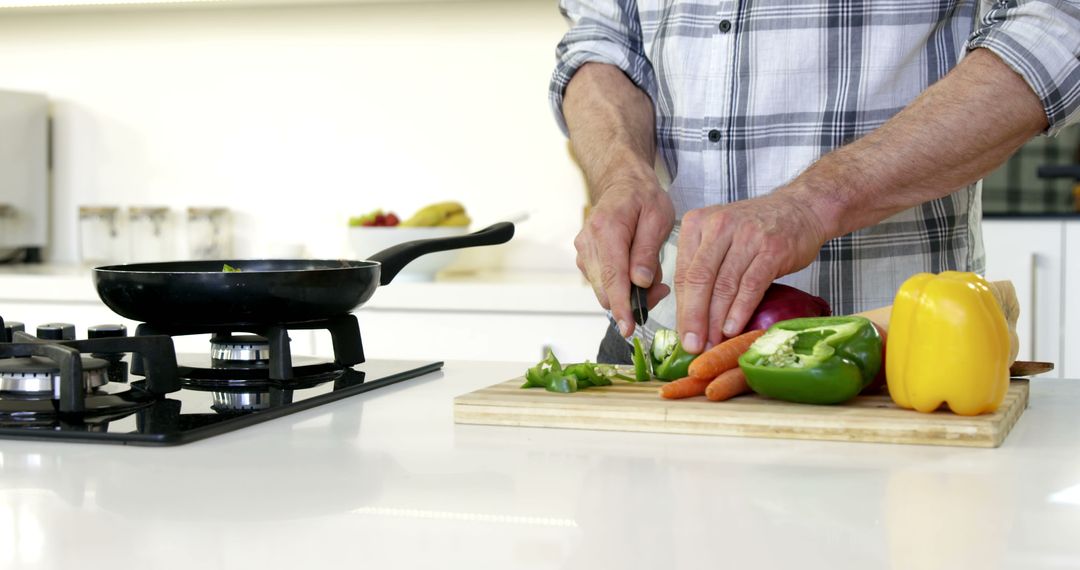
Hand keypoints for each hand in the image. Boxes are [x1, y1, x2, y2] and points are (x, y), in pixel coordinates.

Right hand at [575, 175, 674, 337]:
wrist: (623, 184)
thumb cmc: (643, 198)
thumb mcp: (658, 218)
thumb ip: (647, 251)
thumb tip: (639, 282)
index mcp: (607, 230)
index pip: (612, 277)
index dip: (621, 306)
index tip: (629, 327)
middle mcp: (588, 243)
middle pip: (605, 289)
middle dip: (631, 300)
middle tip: (660, 290)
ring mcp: (583, 251)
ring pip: (602, 289)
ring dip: (627, 294)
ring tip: (651, 277)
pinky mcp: (585, 259)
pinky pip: (601, 283)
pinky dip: (620, 286)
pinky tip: (636, 274)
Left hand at [674, 191, 827, 352]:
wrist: (800, 209)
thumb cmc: (755, 230)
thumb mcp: (720, 239)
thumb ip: (701, 269)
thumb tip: (689, 318)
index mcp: (697, 224)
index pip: (683, 274)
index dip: (681, 310)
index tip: (683, 336)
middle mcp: (718, 226)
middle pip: (699, 280)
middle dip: (694, 318)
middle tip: (694, 346)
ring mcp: (746, 236)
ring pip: (724, 285)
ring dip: (717, 320)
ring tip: (714, 343)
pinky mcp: (772, 248)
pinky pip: (750, 285)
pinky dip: (740, 310)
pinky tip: (733, 328)